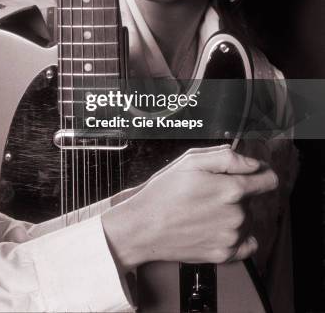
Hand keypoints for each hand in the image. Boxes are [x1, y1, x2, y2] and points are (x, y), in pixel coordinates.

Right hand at [101, 145, 277, 270]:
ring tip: (205, 210)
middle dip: (237, 193)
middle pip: (253, 199)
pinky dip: (236, 236)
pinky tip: (216, 228)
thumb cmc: (164, 193)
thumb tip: (252, 163)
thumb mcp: (191, 160)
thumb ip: (227, 157)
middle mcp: (236, 215)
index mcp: (231, 189)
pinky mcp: (224, 255)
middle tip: (209, 192)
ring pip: (247, 220)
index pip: (269, 180)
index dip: (261, 173)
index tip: (253, 174)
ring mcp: (231, 238)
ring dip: (234, 213)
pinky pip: (246, 244)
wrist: (143, 227)